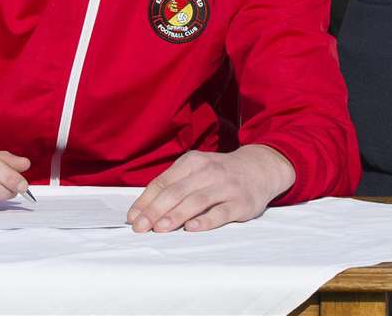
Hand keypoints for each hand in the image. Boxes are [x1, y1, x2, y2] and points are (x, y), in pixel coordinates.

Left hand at [126, 144, 295, 232]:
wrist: (259, 168)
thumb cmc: (218, 174)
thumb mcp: (195, 170)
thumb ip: (172, 186)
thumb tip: (142, 210)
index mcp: (191, 162)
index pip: (162, 182)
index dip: (145, 201)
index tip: (132, 218)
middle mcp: (206, 172)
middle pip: (175, 192)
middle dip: (154, 211)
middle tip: (140, 228)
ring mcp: (225, 186)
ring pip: (195, 201)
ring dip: (175, 215)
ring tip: (160, 229)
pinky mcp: (240, 202)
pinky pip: (220, 212)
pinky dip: (205, 221)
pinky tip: (192, 228)